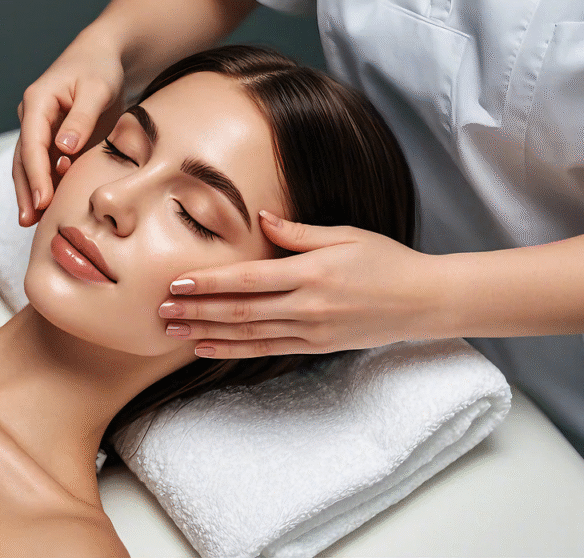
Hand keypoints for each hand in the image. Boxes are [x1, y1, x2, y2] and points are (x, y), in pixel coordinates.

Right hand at [13, 33, 125, 226]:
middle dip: (26, 191)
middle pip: (23, 160)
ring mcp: (39, 129)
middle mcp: (32, 117)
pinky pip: (46, 167)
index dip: (36, 175)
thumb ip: (81, 119)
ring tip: (32, 223)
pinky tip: (49, 209)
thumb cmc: (101, 70)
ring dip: (31, 193)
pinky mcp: (51, 140)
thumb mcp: (97, 89)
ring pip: (30, 166)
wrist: (103, 59)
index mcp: (37, 102)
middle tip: (29, 221)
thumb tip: (63, 149)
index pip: (32, 144)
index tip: (43, 201)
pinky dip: (47, 186)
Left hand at [161, 211, 442, 357]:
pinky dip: (233, 350)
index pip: (248, 279)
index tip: (177, 283)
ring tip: (173, 331)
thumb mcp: (345, 235)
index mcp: (312, 273)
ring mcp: (311, 331)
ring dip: (207, 333)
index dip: (210, 283)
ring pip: (248, 335)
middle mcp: (307, 306)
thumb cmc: (385, 260)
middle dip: (197, 311)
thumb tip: (261, 218)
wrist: (423, 301)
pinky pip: (266, 350)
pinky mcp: (316, 347)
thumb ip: (298, 232)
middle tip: (160, 311)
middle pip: (240, 311)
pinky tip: (207, 347)